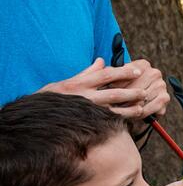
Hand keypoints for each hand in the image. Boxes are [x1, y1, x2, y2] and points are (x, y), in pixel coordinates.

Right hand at [44, 58, 168, 118]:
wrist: (34, 119)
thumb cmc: (49, 99)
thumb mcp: (64, 83)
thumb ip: (86, 73)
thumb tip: (101, 61)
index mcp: (78, 84)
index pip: (106, 74)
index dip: (124, 71)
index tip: (137, 70)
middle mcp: (83, 97)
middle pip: (114, 93)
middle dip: (132, 92)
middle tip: (145, 91)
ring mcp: (85, 112)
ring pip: (113, 110)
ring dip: (130, 109)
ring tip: (142, 107)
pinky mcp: (85, 125)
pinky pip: (106, 123)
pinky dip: (119, 122)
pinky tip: (129, 122)